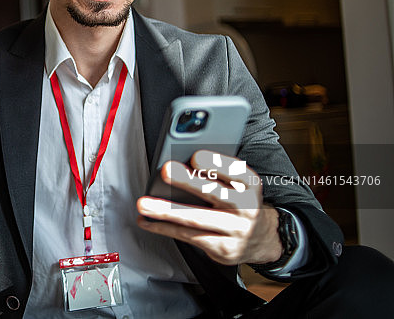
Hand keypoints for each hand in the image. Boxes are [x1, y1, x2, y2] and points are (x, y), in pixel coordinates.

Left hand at [136, 150, 281, 265]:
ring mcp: (236, 230)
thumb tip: (181, 163)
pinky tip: (148, 222)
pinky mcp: (223, 248)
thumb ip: (218, 175)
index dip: (216, 164)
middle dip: (188, 181)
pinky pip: (189, 237)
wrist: (262, 239)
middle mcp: (247, 207)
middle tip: (166, 170)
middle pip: (215, 193)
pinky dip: (165, 228)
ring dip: (167, 210)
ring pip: (197, 219)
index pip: (236, 172)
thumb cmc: (239, 203)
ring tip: (144, 204)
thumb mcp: (239, 185)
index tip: (195, 156)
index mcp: (250, 185)